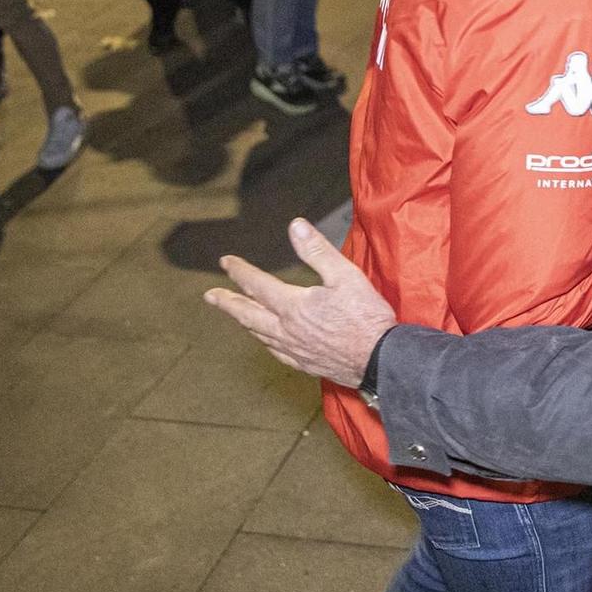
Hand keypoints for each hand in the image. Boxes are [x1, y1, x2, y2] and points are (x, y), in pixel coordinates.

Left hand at [205, 218, 398, 387]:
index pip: (257, 285)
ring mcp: (295, 350)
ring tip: (236, 315)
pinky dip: (264, 342)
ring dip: (244, 322)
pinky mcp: (306, 364)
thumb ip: (317, 251)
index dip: (239, 272)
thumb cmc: (366, 317)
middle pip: (248, 314)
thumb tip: (296, 227)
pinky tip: (267, 342)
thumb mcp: (345, 275)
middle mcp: (287, 330)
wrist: (381, 360)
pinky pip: (276, 352)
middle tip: (211, 296)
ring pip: (259, 334)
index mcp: (293, 306)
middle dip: (228, 302)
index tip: (225, 262)